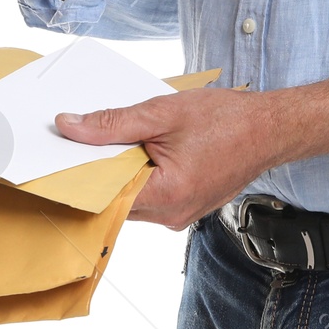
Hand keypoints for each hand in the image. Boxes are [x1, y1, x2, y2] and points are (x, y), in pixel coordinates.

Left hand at [56, 88, 280, 229]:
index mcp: (166, 196)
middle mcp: (171, 216)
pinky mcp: (186, 208)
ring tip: (118, 139)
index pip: (104, 195)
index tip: (57, 156)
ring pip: (131, 198)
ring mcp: (180, 216)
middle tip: (79, 139)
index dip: (78, 174)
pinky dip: (140, 174)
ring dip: (121, 171)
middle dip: (98, 169)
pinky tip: (141, 149)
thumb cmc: (226, 119)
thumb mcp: (163, 112)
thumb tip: (69, 126)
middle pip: (115, 199)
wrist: (271, 129)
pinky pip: (150, 196)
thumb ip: (112, 122)